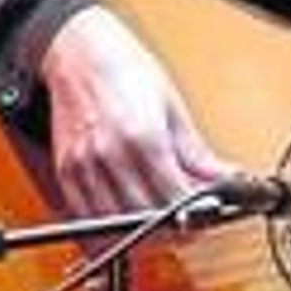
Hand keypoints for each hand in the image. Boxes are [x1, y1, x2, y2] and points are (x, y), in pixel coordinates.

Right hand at [39, 5, 230, 215]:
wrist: (79, 54)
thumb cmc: (126, 72)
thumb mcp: (173, 108)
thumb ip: (196, 153)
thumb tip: (224, 177)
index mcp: (143, 138)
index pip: (175, 197)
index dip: (197, 214)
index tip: (210, 214)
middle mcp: (109, 157)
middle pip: (145, 217)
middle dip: (174, 228)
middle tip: (193, 224)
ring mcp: (83, 168)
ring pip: (114, 226)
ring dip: (141, 235)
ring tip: (164, 225)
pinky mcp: (65, 174)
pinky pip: (86, 219)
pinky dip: (109, 230)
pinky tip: (129, 223)